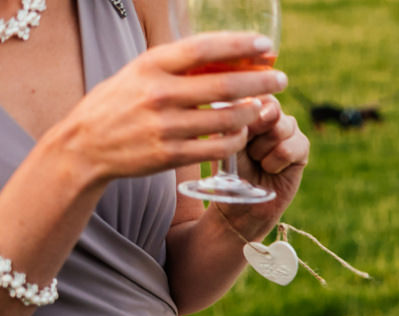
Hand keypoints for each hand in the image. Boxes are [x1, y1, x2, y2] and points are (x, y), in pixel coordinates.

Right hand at [48, 33, 285, 187]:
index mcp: (150, 65)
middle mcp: (158, 93)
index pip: (202, 49)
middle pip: (224, 86)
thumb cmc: (120, 102)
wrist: (86, 144)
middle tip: (281, 79)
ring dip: (252, 113)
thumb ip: (177, 65)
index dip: (239, 46)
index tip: (267, 46)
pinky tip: (242, 132)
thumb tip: (226, 53)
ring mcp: (165, 126)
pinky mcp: (170, 155)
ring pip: (227, 120)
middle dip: (260, 81)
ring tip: (263, 107)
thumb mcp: (140, 72)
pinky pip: (218, 148)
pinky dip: (237, 139)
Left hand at [223, 95, 309, 235]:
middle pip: (271, 107)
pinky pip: (293, 146)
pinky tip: (271, 169)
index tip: (236, 131)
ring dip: (264, 149)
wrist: (241, 204)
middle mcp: (268, 112)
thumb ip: (245, 120)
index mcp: (247, 106)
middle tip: (247, 150)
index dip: (247, 111)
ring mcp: (287, 128)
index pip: (254, 93)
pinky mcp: (301, 147)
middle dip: (256, 132)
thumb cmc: (228, 171)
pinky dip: (277, 161)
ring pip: (283, 127)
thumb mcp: (226, 141)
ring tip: (258, 161)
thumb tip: (271, 108)